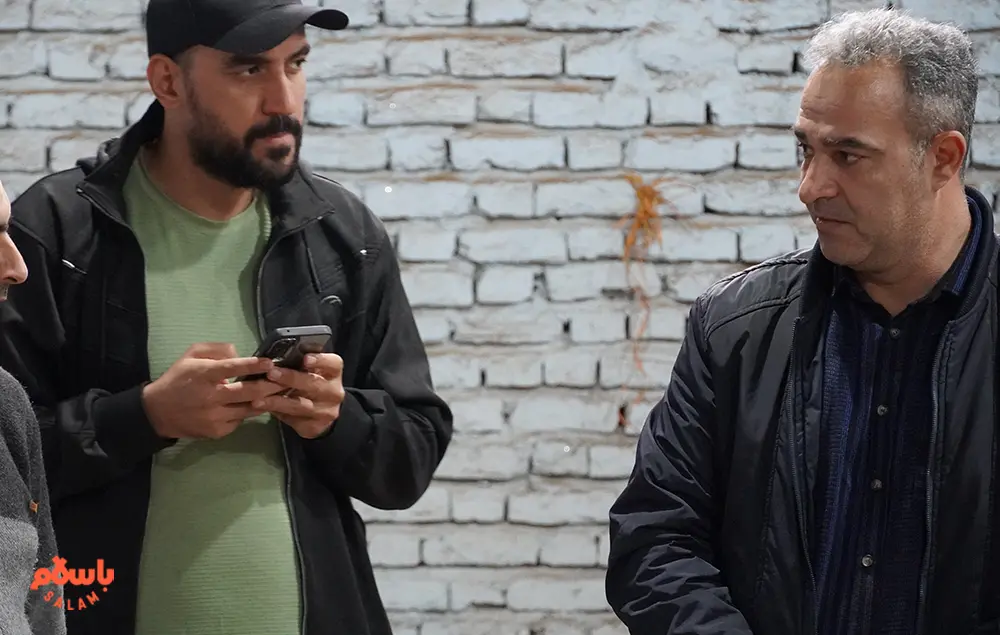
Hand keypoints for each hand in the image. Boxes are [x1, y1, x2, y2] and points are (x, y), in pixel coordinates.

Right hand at [141, 342, 287, 439]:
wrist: (158, 412)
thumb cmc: (179, 379)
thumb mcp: (192, 356)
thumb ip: (216, 350)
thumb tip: (239, 353)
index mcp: (205, 375)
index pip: (234, 368)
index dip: (255, 365)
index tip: (270, 362)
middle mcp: (212, 397)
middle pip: (250, 392)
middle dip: (272, 385)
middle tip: (288, 379)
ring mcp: (215, 417)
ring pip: (250, 409)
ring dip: (268, 401)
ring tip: (283, 393)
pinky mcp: (217, 431)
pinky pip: (240, 420)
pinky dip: (249, 412)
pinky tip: (260, 406)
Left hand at [252, 353, 345, 438]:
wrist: (322, 413)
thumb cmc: (310, 384)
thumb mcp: (311, 371)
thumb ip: (299, 364)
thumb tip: (273, 359)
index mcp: (333, 373)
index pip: (333, 363)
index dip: (320, 360)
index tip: (305, 359)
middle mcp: (334, 392)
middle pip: (314, 384)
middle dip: (291, 378)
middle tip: (271, 373)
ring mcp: (326, 411)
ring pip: (301, 405)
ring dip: (278, 401)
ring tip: (259, 398)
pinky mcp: (315, 426)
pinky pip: (293, 419)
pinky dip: (276, 413)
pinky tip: (263, 409)